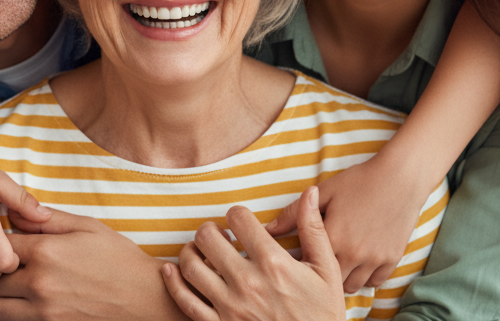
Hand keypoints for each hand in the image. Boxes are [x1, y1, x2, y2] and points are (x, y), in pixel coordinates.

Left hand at [0, 208, 184, 320]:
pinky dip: (2, 317)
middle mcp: (39, 282)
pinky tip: (5, 307)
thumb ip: (48, 219)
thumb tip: (18, 213)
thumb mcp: (87, 226)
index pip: (1, 244)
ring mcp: (42, 310)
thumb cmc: (118, 257)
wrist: (142, 297)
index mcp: (47, 251)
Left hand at [163, 186, 345, 320]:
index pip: (238, 217)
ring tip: (204, 253)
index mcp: (273, 263)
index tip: (242, 222)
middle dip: (212, 229)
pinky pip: (186, 301)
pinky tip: (173, 270)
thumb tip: (310, 191)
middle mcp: (247, 283)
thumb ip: (313, 229)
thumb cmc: (323, 315)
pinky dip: (174, 282)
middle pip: (207, 237)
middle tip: (221, 235)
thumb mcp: (326, 271)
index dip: (238, 213)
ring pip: (190, 265)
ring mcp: (230, 307)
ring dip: (192, 251)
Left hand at [265, 152, 424, 291]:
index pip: (307, 266)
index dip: (301, 267)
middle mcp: (353, 254)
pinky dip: (365, 277)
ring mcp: (374, 260)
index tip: (297, 263)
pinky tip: (358, 264)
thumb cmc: (359, 180)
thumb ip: (295, 213)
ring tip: (336, 266)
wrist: (401, 177)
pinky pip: (376, 283)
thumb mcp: (325, 192)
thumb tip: (268, 229)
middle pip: (330, 282)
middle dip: (321, 278)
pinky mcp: (392, 260)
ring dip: (343, 280)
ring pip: (353, 287)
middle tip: (315, 269)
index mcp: (332, 237)